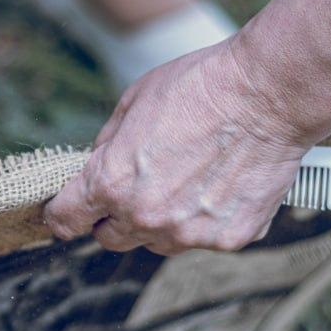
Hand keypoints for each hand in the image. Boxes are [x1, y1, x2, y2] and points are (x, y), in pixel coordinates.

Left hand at [44, 41, 311, 254]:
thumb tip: (94, 167)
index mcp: (112, 183)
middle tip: (134, 188)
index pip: (66, 220)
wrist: (268, 93)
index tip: (65, 215)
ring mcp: (188, 234)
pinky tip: (219, 185)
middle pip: (110, 238)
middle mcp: (146, 217)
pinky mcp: (228, 239)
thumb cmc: (198, 87)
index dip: (62, 216)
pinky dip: (204, 220)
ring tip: (185, 180)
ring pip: (156, 243)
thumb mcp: (132, 103)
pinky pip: (201, 239)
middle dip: (113, 217)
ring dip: (158, 222)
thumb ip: (106, 147)